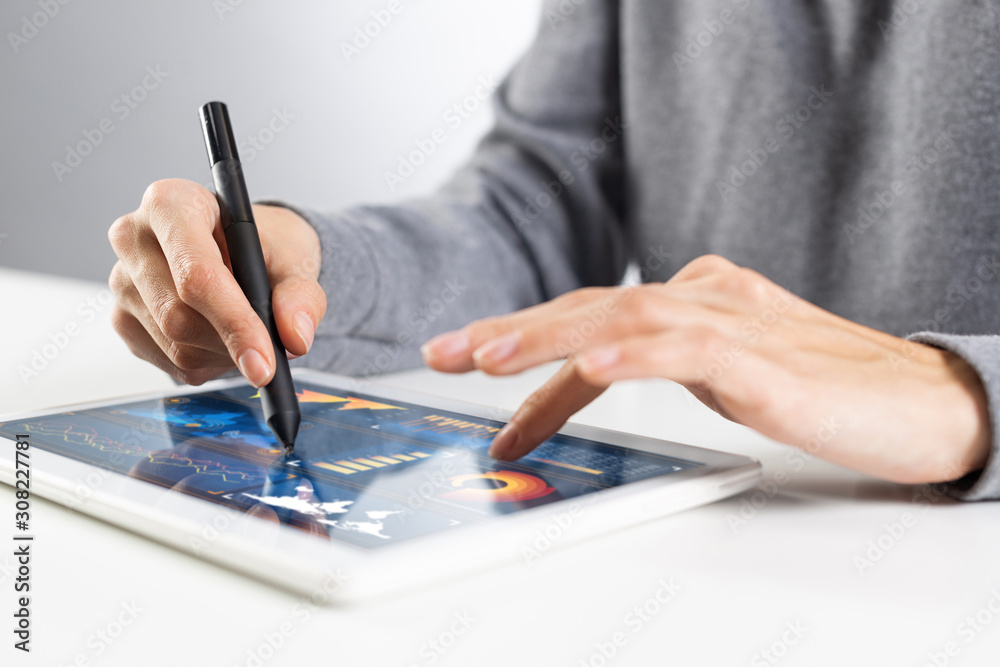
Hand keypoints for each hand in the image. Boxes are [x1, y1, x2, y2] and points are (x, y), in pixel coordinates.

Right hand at [108, 179, 325, 386]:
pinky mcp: (122, 319)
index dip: (233, 320)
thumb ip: (300, 295)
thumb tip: (294, 335)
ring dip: (223, 355)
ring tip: (247, 332)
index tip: (265, 359)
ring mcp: (122, 281)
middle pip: (179, 316)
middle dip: (232, 342)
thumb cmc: (263, 246)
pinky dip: (208, 363)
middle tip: (271, 351)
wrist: (247, 252)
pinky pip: (170, 363)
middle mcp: (134, 237)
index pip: (196, 273)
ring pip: (175, 346)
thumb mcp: (294, 259)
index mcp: (171, 203)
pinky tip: (222, 338)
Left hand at [421, 255, 989, 484]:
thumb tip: (590, 373)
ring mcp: (733, 321)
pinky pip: (689, 349)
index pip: (592, 320)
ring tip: (487, 356)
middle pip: (591, 307)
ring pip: (625, 317)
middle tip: (443, 351)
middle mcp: (703, 297)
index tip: (472, 372)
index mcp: (691, 300)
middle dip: (511, 330)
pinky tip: (590, 367)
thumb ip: (658, 362)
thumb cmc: (825, 387)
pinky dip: (636, 354)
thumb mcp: (719, 376)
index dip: (528, 347)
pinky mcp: (764, 357)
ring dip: (550, 336)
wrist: (922, 400)